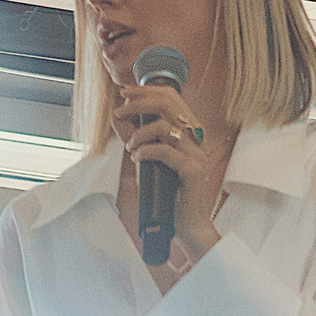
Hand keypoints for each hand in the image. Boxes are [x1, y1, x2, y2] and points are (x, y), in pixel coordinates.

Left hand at [114, 84, 225, 258]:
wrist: (187, 225)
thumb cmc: (169, 194)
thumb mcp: (150, 160)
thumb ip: (138, 137)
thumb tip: (118, 116)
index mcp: (189, 133)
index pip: (172, 97)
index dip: (147, 90)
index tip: (125, 92)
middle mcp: (196, 140)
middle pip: (169, 104)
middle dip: (139, 102)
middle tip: (120, 111)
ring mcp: (197, 155)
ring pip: (165, 127)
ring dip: (140, 133)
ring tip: (130, 147)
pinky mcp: (192, 171)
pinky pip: (166, 152)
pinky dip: (146, 151)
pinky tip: (137, 158)